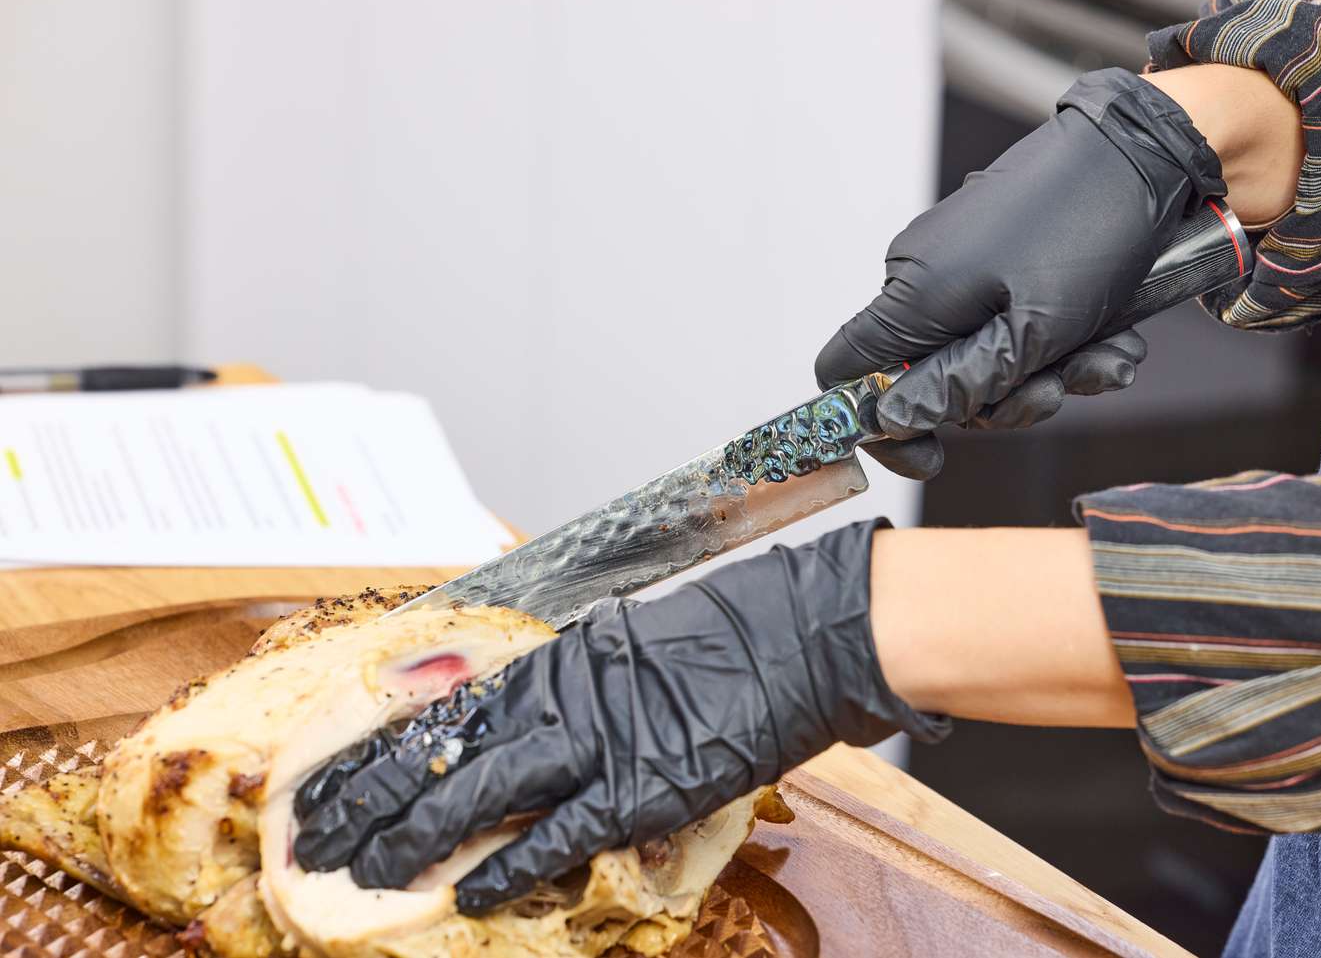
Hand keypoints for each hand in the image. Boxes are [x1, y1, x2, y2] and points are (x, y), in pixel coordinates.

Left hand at [292, 520, 948, 912]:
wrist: (798, 632)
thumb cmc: (727, 633)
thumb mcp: (634, 648)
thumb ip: (577, 687)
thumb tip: (532, 723)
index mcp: (558, 659)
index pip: (444, 710)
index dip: (378, 749)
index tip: (328, 778)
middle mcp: (563, 694)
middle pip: (445, 749)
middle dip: (373, 797)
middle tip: (317, 836)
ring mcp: (601, 739)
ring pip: (483, 791)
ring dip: (419, 835)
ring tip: (366, 870)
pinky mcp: (645, 785)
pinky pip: (563, 831)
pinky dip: (515, 863)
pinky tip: (472, 893)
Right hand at [816, 67, 1224, 479]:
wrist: (1145, 152)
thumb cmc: (1089, 232)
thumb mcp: (1031, 333)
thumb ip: (958, 384)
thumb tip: (892, 419)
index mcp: (913, 294)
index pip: (845, 371)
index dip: (877, 425)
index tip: (934, 454)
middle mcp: (923, 278)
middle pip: (929, 378)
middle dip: (1000, 399)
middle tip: (1059, 389)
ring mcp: (960, 265)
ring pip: (982, 358)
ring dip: (1048, 373)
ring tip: (1104, 356)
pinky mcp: (996, 258)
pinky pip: (1011, 325)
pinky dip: (1060, 342)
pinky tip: (1109, 335)